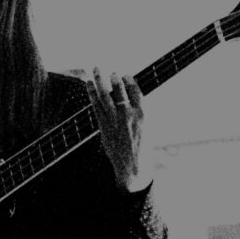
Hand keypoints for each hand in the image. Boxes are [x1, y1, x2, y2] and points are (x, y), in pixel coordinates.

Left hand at [86, 67, 153, 191]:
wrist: (132, 169)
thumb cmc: (143, 153)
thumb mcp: (151, 133)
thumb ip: (143, 118)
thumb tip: (143, 113)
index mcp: (143, 115)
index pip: (136, 92)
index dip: (129, 81)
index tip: (125, 74)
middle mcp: (128, 115)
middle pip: (119, 91)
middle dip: (113, 78)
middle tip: (110, 70)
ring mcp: (114, 120)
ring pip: (105, 95)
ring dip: (99, 80)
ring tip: (96, 69)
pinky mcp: (103, 126)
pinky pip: (96, 106)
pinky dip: (91, 93)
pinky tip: (88, 84)